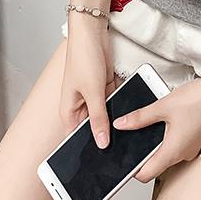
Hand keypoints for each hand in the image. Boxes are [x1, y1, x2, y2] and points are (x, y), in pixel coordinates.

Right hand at [59, 14, 118, 149]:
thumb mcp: (92, 92)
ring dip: (115, 122)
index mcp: (68, 112)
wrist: (92, 33)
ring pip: (106, 117)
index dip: (86, 152)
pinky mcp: (105, 88)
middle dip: (105, 138)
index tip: (98, 166)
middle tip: (119, 154)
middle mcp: (80, 107)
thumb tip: (101, 143)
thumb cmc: (82, 58)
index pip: (76, 140)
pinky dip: (120, 107)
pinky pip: (114, 104)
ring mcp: (94, 98)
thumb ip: (98, 118)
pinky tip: (131, 116)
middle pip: (93, 129)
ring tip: (129, 137)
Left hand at [113, 77, 200, 181]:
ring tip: (154, 120)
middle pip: (156, 162)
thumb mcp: (163, 106)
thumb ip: (140, 117)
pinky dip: (170, 134)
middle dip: (144, 150)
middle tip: (135, 133)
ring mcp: (191, 147)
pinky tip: (169, 117)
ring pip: (168, 151)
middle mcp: (183, 154)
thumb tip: (121, 124)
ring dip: (158, 140)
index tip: (125, 156)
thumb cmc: (199, 100)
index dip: (132, 168)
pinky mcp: (197, 138)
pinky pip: (178, 142)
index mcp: (172, 152)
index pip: (145, 174)